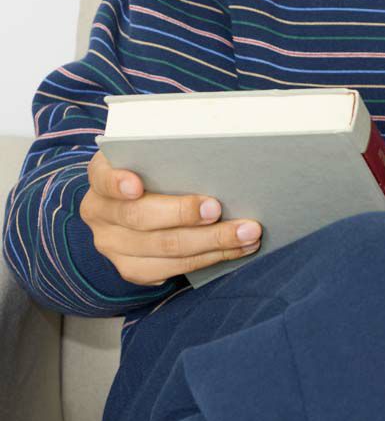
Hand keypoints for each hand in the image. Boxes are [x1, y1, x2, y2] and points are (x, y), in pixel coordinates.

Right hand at [78, 149, 263, 285]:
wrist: (138, 206)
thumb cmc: (156, 170)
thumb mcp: (152, 155)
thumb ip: (172, 154)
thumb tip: (218, 150)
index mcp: (102, 177)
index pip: (103, 177)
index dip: (118, 182)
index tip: (136, 185)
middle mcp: (101, 213)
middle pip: (141, 218)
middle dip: (184, 214)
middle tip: (218, 208)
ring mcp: (113, 246)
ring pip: (165, 249)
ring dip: (213, 241)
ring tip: (247, 232)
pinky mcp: (133, 269)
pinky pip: (175, 268)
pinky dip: (212, 257)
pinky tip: (238, 248)